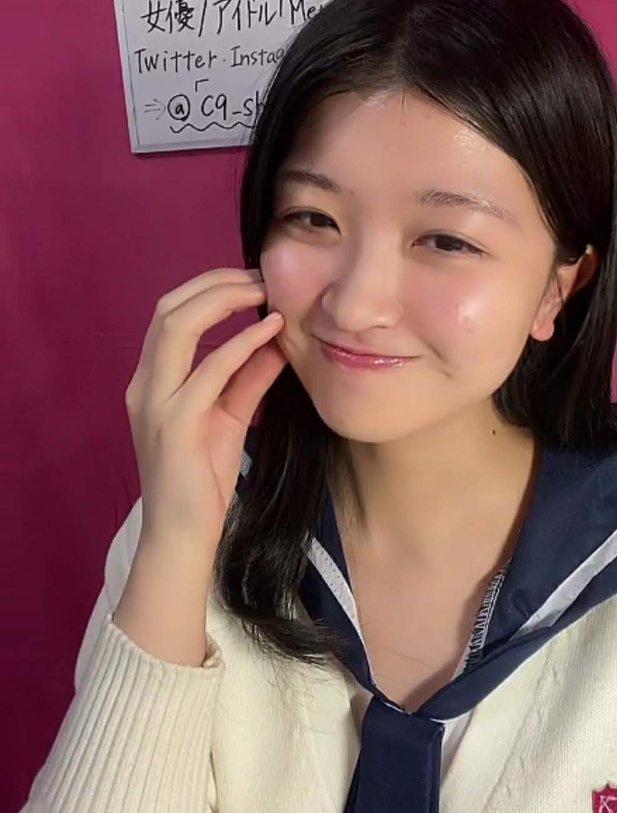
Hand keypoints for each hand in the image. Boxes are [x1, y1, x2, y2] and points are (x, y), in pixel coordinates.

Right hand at [124, 267, 285, 558]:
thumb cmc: (202, 480)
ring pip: (176, 327)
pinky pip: (207, 371)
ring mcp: (154, 403)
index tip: (253, 279)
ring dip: (223, 300)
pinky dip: (240, 343)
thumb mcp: (229, 417)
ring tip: (262, 290)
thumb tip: (277, 341)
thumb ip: (248, 378)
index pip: (171, 312)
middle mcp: (144, 384)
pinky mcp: (174, 426)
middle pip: (168, 308)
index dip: (209, 287)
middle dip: (216, 282)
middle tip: (261, 276)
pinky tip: (269, 330)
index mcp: (151, 380)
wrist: (183, 536)